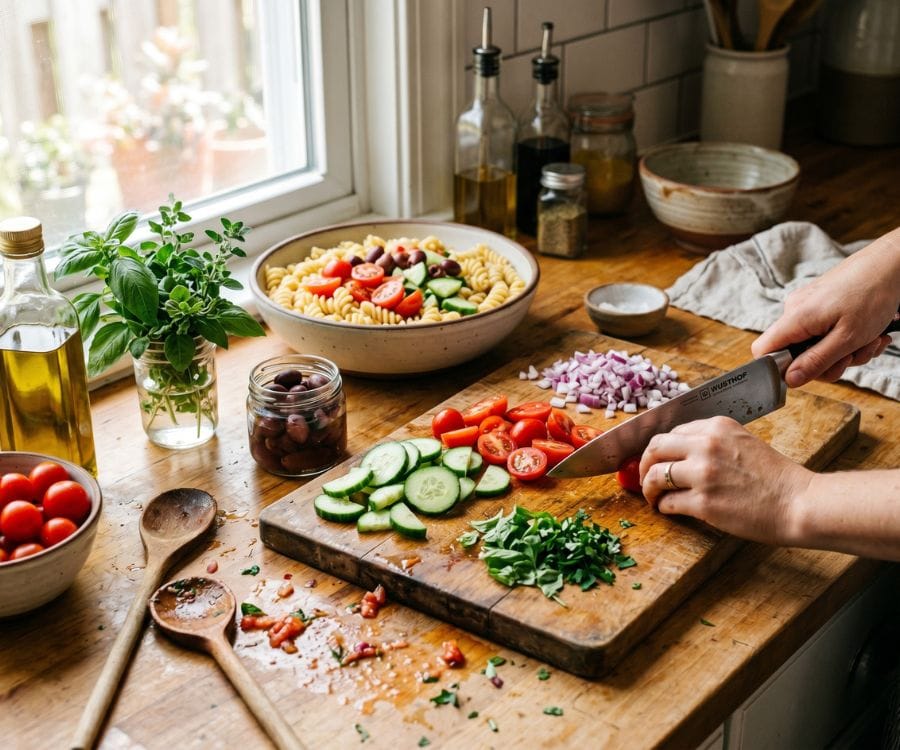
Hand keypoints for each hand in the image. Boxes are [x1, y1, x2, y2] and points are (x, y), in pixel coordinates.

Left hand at [638, 416, 812, 545]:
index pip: (671, 432)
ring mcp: (703, 474)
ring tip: (653, 497)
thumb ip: (712, 441)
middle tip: (646, 478)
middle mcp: (706, 445)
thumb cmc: (775, 478)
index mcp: (717, 427)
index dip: (659, 449)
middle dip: (643, 465)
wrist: (799, 503)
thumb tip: (679, 452)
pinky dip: (663, 507)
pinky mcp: (703, 502)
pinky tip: (668, 510)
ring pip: (655, 475)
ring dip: (648, 488)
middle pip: (655, 448)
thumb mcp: (742, 442)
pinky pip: (667, 502)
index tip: (656, 460)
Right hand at [751, 229, 899, 386]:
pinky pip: (824, 333)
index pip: (762, 351)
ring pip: (815, 346)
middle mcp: (795, 311)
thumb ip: (816, 361)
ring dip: (845, 352)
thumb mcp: (848, 338)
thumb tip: (790, 380)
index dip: (778, 369)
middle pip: (795, 354)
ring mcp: (807, 306)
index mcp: (795, 318)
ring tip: (869, 341)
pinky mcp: (819, 304)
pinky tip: (868, 334)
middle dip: (828, 363)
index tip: (808, 373)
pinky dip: (847, 339)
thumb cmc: (873, 294)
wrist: (890, 264)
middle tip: (854, 356)